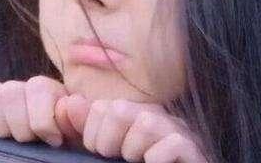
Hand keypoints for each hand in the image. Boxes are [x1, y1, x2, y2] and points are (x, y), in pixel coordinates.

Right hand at [0, 75, 80, 146]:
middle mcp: (26, 86)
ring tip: (12, 137)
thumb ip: (76, 118)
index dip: (43, 122)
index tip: (53, 140)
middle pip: (10, 91)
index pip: (37, 89)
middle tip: (31, 140)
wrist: (58, 140)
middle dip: (20, 125)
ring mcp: (4, 94)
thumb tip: (65, 105)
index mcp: (50, 88)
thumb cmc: (68, 137)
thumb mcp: (78, 130)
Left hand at [60, 95, 208, 162]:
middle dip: (110, 142)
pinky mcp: (193, 148)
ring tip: (139, 161)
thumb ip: (83, 129)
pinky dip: (158, 158)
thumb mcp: (103, 150)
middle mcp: (156, 116)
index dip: (93, 136)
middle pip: (120, 110)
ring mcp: (177, 130)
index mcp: (134, 113)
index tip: (104, 153)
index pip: (102, 107)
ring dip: (135, 151)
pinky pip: (172, 143)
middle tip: (120, 158)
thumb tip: (67, 103)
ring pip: (146, 123)